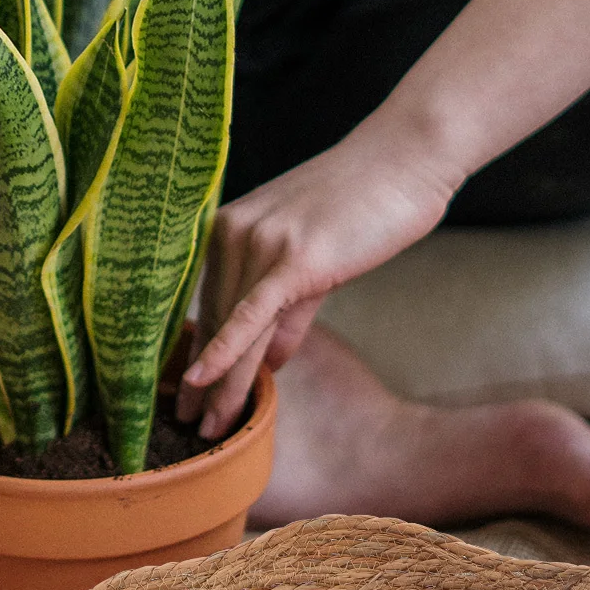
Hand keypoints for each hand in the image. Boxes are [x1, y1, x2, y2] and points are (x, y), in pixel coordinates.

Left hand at [178, 124, 458, 437]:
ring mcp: (260, 243)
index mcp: (229, 229)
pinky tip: (205, 382)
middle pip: (215, 323)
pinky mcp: (292, 257)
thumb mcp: (314, 260)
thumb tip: (271, 362)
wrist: (404, 158)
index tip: (185, 398)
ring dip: (220, 385)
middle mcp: (233, 234)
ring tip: (207, 431)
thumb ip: (288, 313)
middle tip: (188, 430)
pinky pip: (252, 314)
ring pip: (233, 329)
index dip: (200, 356)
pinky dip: (227, 351)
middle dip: (201, 384)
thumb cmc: (366, 202)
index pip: (211, 307)